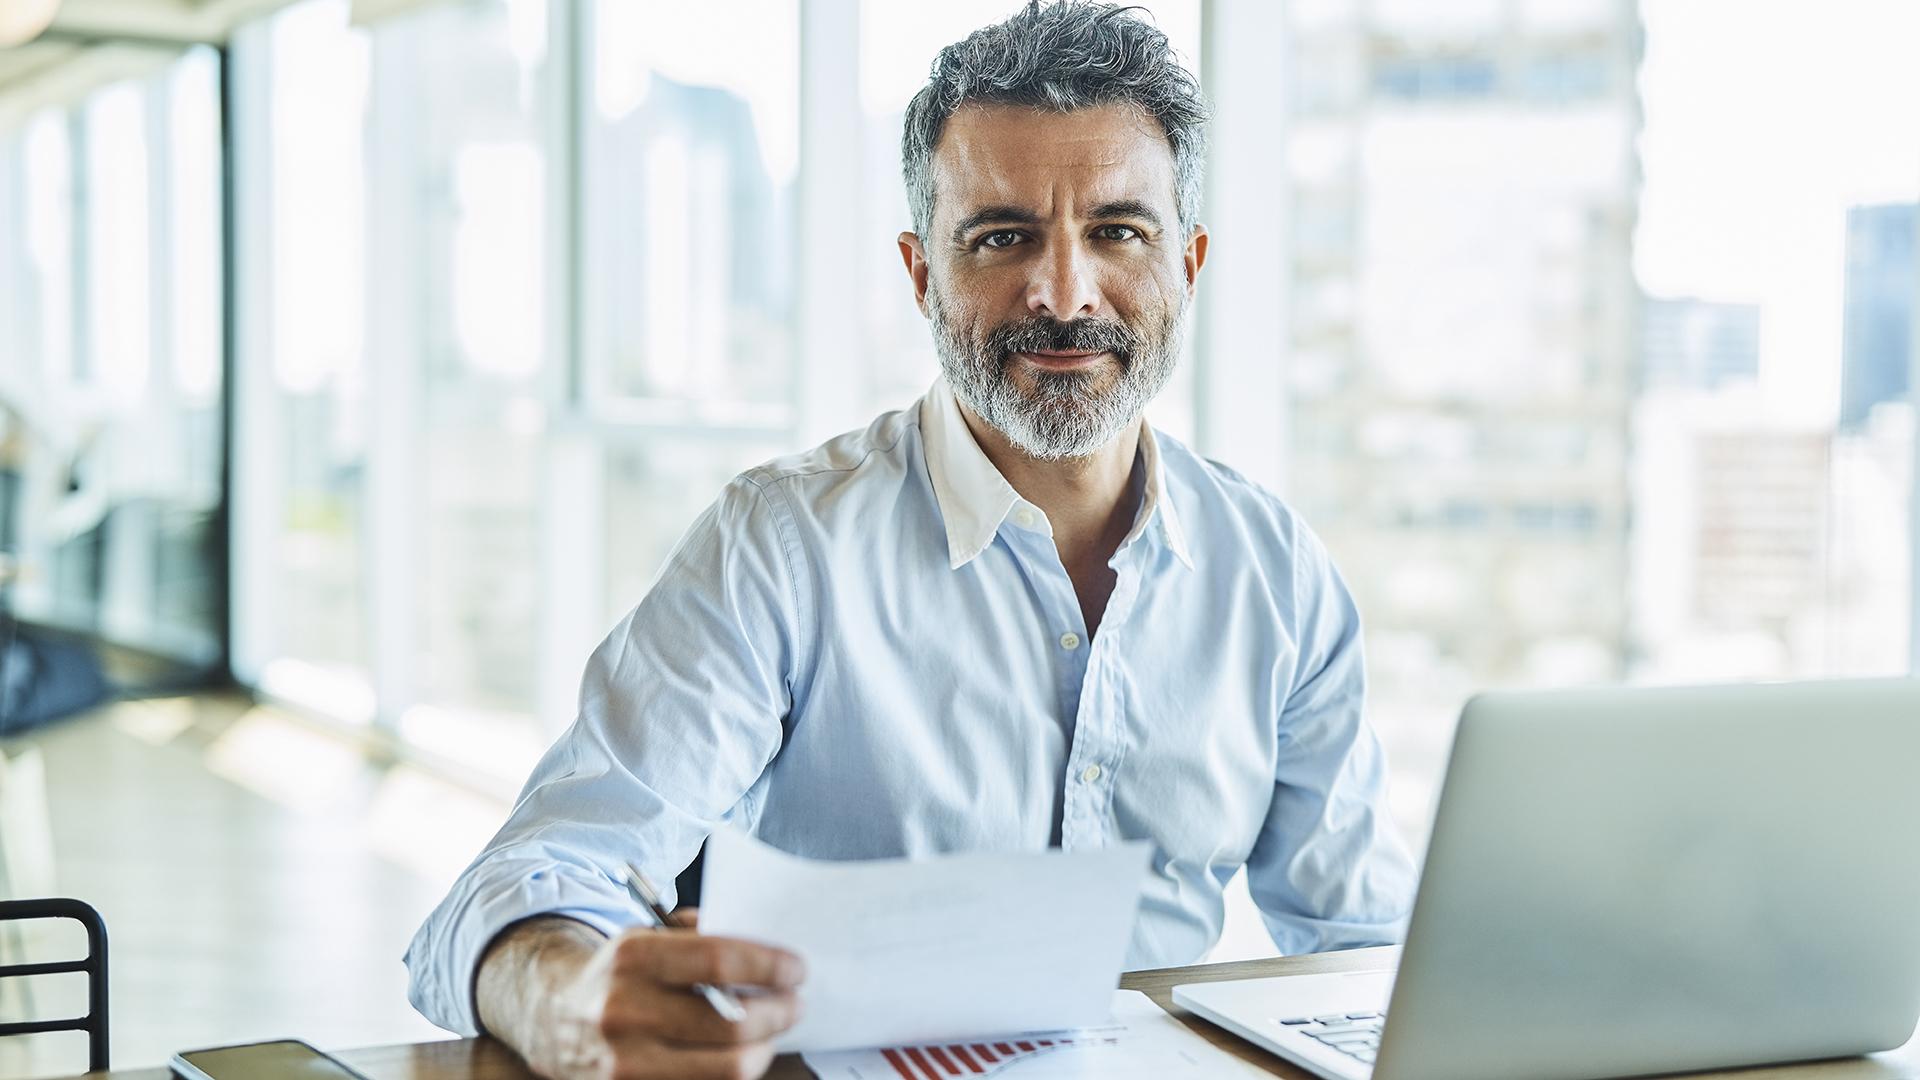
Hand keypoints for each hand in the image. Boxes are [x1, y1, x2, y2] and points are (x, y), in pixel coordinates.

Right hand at [481, 914, 805, 1079]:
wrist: (553, 1017)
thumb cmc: (618, 973)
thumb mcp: (649, 936)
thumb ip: (702, 938)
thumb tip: (769, 951)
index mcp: (632, 957)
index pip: (720, 961)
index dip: (770, 966)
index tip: (797, 969)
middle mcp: (624, 1012)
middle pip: (731, 1023)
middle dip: (778, 1012)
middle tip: (795, 1003)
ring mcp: (625, 1063)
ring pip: (726, 1067)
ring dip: (764, 1048)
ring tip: (772, 1031)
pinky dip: (733, 1071)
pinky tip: (741, 1054)